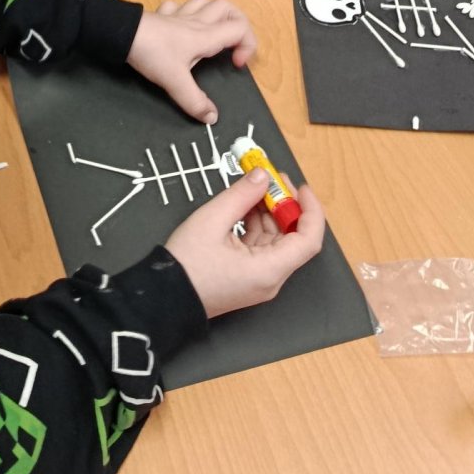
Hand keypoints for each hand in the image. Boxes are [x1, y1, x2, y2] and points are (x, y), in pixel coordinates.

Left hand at [127, 0, 256, 124]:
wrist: (121, 32)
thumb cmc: (152, 53)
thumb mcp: (175, 82)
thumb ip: (194, 101)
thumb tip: (212, 118)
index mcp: (205, 36)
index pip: (240, 29)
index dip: (247, 46)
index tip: (236, 65)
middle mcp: (195, 21)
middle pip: (228, 7)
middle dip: (238, 23)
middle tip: (233, 44)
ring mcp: (177, 15)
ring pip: (205, 1)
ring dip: (214, 13)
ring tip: (213, 33)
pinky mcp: (161, 15)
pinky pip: (177, 6)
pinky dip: (184, 12)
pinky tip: (180, 25)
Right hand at [165, 169, 324, 318]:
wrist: (163, 296)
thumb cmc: (186, 264)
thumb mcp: (212, 220)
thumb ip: (241, 195)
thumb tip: (262, 177)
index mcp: (269, 270)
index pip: (308, 240)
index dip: (310, 210)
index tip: (300, 187)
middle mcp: (270, 279)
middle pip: (291, 237)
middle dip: (284, 205)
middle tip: (271, 178)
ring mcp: (259, 279)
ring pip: (275, 240)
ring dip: (268, 212)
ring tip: (252, 187)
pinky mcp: (247, 277)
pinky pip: (260, 247)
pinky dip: (256, 224)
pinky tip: (243, 206)